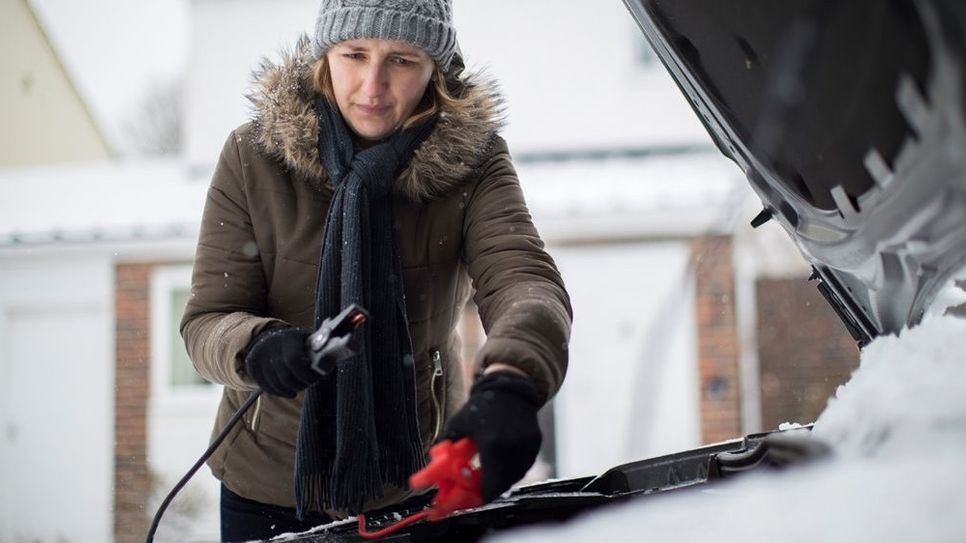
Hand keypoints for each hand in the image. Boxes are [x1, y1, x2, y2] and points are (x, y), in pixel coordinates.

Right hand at [243, 326, 319, 396]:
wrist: (266, 337)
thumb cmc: (294, 341)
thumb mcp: (306, 338)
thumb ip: (317, 348)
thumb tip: (330, 359)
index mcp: (287, 338)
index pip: (294, 360)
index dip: (306, 374)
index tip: (316, 378)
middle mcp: (270, 348)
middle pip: (285, 376)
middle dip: (301, 384)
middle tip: (309, 383)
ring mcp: (259, 359)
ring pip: (276, 384)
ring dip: (291, 389)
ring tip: (300, 386)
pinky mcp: (253, 369)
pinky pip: (268, 387)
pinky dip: (280, 392)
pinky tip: (289, 391)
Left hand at [440, 371, 541, 501]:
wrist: (508, 387)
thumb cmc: (479, 407)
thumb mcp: (457, 425)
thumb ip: (445, 449)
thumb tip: (431, 471)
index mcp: (492, 444)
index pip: (490, 485)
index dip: (478, 496)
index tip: (468, 495)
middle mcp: (514, 447)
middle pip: (502, 485)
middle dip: (487, 489)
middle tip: (476, 487)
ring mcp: (528, 446)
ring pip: (515, 477)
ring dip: (500, 479)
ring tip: (488, 471)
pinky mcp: (536, 443)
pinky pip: (524, 466)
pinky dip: (512, 469)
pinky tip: (501, 460)